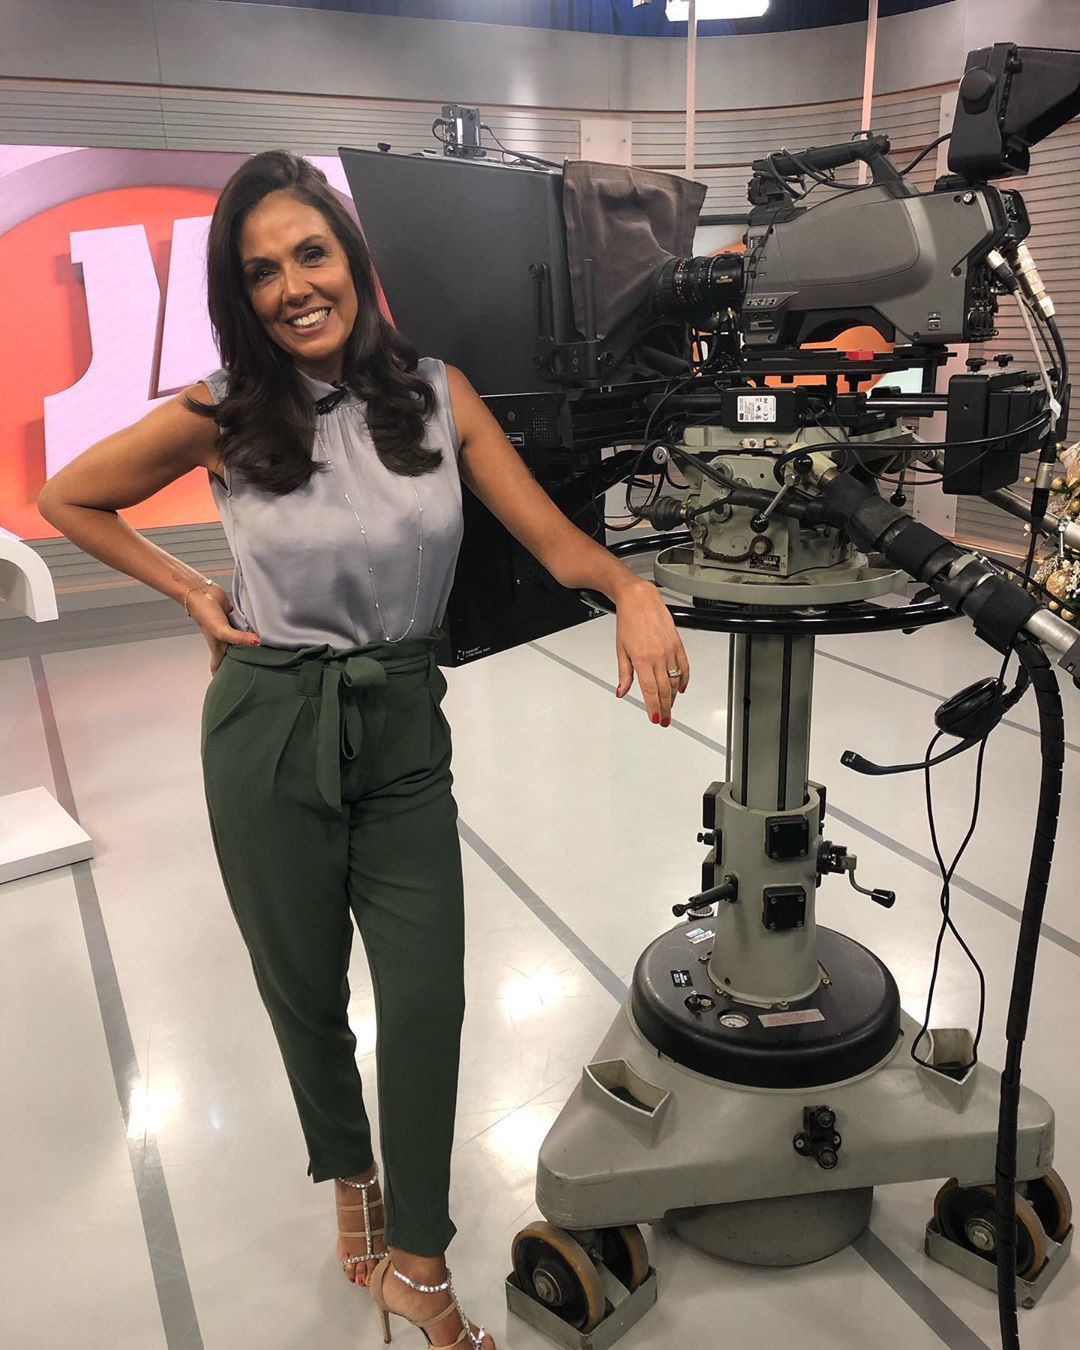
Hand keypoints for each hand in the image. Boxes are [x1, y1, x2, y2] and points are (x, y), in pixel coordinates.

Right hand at [186, 583, 259, 673]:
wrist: (201, 593)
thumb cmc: (206, 615)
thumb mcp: (222, 631)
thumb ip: (239, 638)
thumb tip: (257, 643)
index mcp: (218, 648)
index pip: (218, 667)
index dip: (222, 678)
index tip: (230, 688)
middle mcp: (224, 641)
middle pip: (234, 656)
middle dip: (241, 664)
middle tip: (256, 672)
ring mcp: (230, 630)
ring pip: (241, 642)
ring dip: (250, 645)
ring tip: (264, 654)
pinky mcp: (234, 619)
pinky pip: (245, 627)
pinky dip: (252, 630)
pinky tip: (263, 632)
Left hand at [614, 579, 689, 725]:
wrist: (639, 599)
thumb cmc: (628, 621)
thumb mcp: (620, 650)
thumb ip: (624, 674)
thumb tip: (621, 691)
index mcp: (641, 659)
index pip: (650, 691)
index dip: (654, 707)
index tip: (655, 718)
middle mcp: (657, 656)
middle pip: (664, 690)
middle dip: (665, 708)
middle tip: (665, 719)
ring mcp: (669, 650)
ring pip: (674, 681)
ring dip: (673, 697)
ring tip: (670, 707)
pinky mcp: (678, 644)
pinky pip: (685, 666)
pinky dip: (684, 680)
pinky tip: (681, 689)